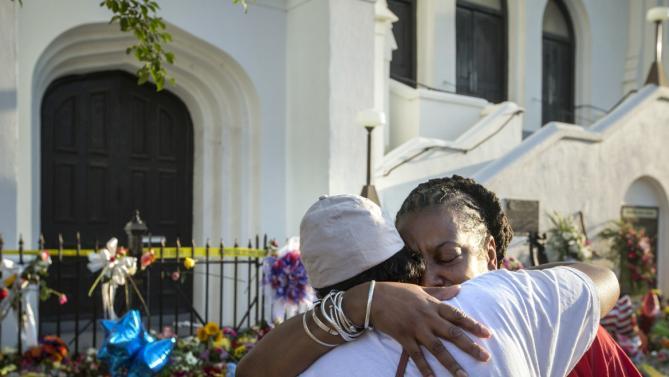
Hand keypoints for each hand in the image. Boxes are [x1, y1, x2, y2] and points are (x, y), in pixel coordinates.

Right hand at [370, 282, 490, 376]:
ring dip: (452, 363)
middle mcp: (427, 317)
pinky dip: (425, 369)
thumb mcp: (420, 290)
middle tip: (485, 357)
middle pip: (452, 333)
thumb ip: (440, 293)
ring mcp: (416, 329)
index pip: (457, 315)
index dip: (473, 325)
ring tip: (464, 376)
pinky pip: (417, 356)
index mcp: (432, 305)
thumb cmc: (397, 292)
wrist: (372, 298)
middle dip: (470, 346)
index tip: (487, 334)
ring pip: (437, 349)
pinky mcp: (404, 338)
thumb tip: (459, 289)